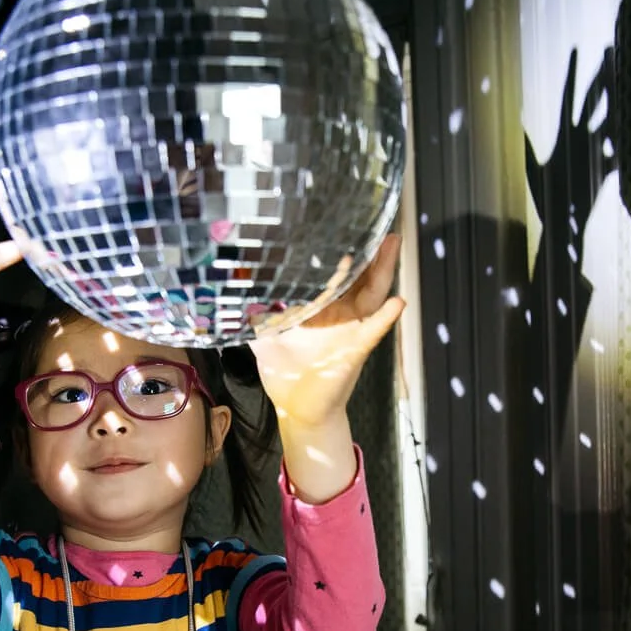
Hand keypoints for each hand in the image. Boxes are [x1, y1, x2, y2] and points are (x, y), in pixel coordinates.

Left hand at [249, 233, 405, 428]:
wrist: (297, 408)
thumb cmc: (285, 373)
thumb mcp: (264, 337)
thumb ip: (253, 314)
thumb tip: (233, 292)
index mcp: (321, 308)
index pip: (333, 273)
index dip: (338, 251)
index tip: (340, 224)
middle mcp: (340, 314)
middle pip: (361, 276)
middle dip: (371, 250)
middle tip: (379, 222)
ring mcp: (351, 330)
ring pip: (373, 294)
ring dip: (384, 270)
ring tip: (392, 245)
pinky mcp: (355, 349)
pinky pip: (373, 331)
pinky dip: (385, 318)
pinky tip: (397, 303)